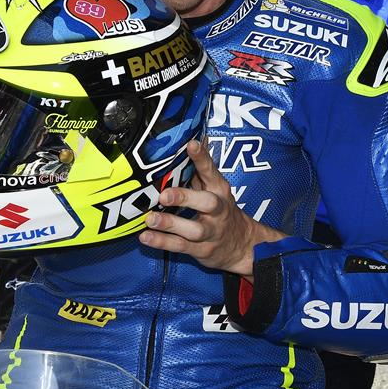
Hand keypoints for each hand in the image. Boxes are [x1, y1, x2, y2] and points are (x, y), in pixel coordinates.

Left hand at [139, 140, 286, 278]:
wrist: (241, 245)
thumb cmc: (221, 210)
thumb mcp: (215, 188)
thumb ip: (201, 168)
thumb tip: (193, 139)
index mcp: (220, 190)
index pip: (212, 171)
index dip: (202, 158)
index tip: (191, 145)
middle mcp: (218, 211)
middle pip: (206, 203)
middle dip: (185, 198)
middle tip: (164, 195)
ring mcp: (211, 232)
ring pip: (192, 229)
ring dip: (170, 224)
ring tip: (151, 218)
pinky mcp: (201, 250)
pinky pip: (181, 246)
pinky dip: (162, 243)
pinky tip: (146, 237)